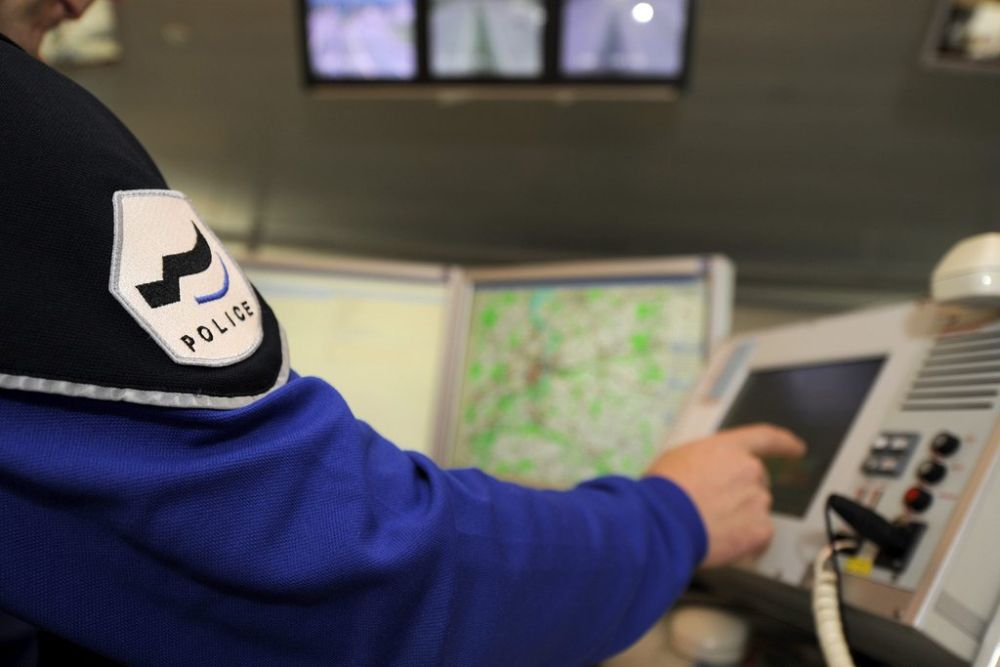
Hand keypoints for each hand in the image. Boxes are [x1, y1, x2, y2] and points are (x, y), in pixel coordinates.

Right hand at [645, 424, 804, 568]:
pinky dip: (744, 541)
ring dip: (740, 518)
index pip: (766, 438)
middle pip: (757, 482)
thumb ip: (705, 461)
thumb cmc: (663, 490)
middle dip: (742, 494)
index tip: (797, 449)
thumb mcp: (678, 458)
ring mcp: (758, 501)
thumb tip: (706, 474)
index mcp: (729, 448)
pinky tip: (721, 542)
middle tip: (715, 508)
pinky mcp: (761, 531)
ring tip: (710, 527)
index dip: (784, 443)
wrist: (662, 522)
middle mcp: (750, 470)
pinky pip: (758, 536)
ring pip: (756, 510)